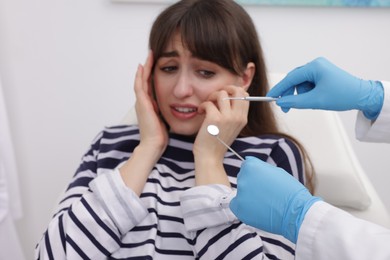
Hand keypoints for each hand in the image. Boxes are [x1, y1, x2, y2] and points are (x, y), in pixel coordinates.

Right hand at [134, 51, 167, 157]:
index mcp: (149, 105)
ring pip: (141, 79)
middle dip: (148, 67)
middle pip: (145, 79)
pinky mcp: (142, 103)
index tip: (159, 63)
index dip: (153, 74)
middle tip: (152, 54)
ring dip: (145, 67)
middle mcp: (143, 102)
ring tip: (149, 55)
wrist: (154, 144)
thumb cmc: (161, 136)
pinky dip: (140, 75)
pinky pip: (140, 85)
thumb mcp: (166, 119)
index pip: (151, 85)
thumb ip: (169, 111)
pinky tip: (143, 66)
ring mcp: (141, 102)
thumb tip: (181, 107)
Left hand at [193, 85, 248, 186]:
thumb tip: (228, 96)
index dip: (233, 91)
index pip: (244, 95)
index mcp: (243, 119)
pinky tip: (200, 112)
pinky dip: (202, 105)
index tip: (223, 96)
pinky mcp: (214, 119)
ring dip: (211, 96)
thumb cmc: (217, 142)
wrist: (210, 157)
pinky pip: (208, 103)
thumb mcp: (230, 128)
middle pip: (237, 90)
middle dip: (224, 89)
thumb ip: (232, 114)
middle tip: (215, 96)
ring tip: (207, 105)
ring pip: (221, 93)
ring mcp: (227, 118)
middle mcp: (238, 117)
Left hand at [230, 156, 320, 242]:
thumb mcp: (276, 171)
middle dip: (251, 185)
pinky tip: (257, 210)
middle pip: (243, 180)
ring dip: (248, 197)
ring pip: (240, 193)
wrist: (296, 212)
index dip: (256, 175)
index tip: (264, 183)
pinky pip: (236, 206)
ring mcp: (240, 194)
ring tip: (264, 203)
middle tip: (266, 194)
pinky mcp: (239, 209)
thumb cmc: (290, 191)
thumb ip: (259, 166)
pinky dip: (244, 208)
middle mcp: (243, 178)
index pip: (246, 167)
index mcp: (251, 166)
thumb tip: (247, 159)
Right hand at [267, 57, 383, 118]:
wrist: (363, 96)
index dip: (278, 89)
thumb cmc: (342, 95)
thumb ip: (295, 101)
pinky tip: (314, 99)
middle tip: (285, 108)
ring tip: (309, 103)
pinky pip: (308, 84)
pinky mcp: (323, 74)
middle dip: (289, 94)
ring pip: (301, 83)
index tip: (270, 97)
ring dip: (300, 95)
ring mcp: (320, 69)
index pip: (290, 78)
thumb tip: (280, 102)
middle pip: (294, 80)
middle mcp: (316, 64)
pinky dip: (307, 93)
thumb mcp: (315, 101)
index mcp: (314, 67)